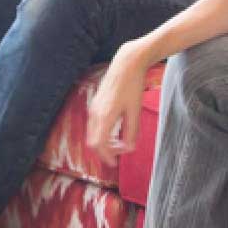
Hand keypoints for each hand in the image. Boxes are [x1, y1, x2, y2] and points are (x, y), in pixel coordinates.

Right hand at [85, 43, 151, 163]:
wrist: (126, 64)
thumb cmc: (132, 86)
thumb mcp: (135, 111)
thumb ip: (131, 132)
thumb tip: (128, 149)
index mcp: (104, 116)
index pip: (99, 145)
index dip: (106, 157)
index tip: (115, 163)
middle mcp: (95, 113)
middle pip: (92, 142)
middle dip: (104, 152)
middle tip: (118, 156)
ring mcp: (94, 108)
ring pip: (92, 134)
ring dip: (103, 143)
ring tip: (118, 144)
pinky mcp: (95, 104)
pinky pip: (94, 125)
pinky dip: (101, 134)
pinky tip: (114, 132)